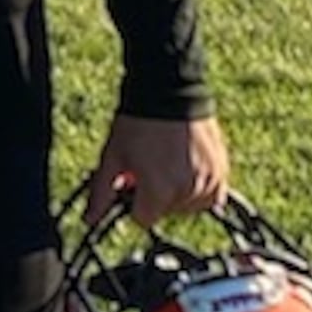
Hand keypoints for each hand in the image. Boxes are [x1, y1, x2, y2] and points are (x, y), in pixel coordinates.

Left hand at [84, 114, 230, 230]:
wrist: (168, 91)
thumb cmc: (138, 121)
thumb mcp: (113, 156)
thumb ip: (101, 193)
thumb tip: (89, 220)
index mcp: (159, 191)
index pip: (142, 220)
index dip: (133, 203)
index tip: (132, 184)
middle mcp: (187, 191)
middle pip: (165, 213)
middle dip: (154, 196)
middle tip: (148, 167)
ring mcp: (209, 182)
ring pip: (188, 207)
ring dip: (177, 194)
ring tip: (167, 164)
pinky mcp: (222, 171)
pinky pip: (213, 198)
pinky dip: (200, 191)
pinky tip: (187, 172)